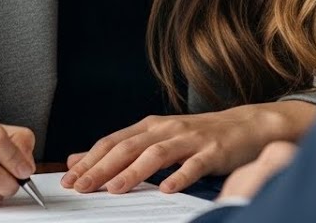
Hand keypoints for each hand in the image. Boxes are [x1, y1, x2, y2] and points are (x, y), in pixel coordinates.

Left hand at [59, 101, 315, 194]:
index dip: (89, 159)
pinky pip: (195, 165)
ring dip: (133, 171)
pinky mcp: (213, 151)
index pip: (112, 142)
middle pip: (128, 147)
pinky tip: (168, 189)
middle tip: (81, 186)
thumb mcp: (156, 138)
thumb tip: (77, 158)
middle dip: (102, 167)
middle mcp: (167, 129)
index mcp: (150, 126)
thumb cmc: (199, 136)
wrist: (247, 125)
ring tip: (114, 188)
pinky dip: (180, 176)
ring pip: (157, 154)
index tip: (69, 179)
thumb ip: (120, 148)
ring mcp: (190, 139)